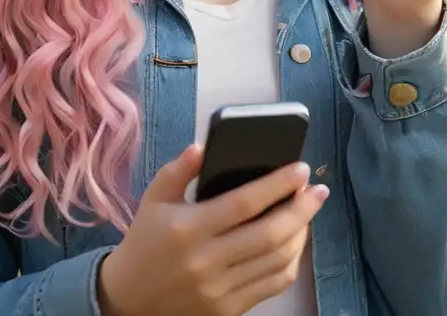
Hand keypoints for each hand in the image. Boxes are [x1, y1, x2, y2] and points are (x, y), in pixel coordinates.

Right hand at [98, 143, 328, 315]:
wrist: (128, 302)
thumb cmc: (145, 242)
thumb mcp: (153, 199)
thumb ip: (178, 171)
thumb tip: (202, 147)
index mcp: (189, 229)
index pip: (244, 203)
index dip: (277, 185)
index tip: (300, 168)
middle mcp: (208, 261)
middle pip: (270, 234)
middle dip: (301, 209)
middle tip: (318, 191)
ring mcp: (220, 290)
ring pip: (277, 261)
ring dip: (301, 234)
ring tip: (307, 212)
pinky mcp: (228, 310)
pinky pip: (272, 286)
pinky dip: (291, 262)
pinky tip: (294, 243)